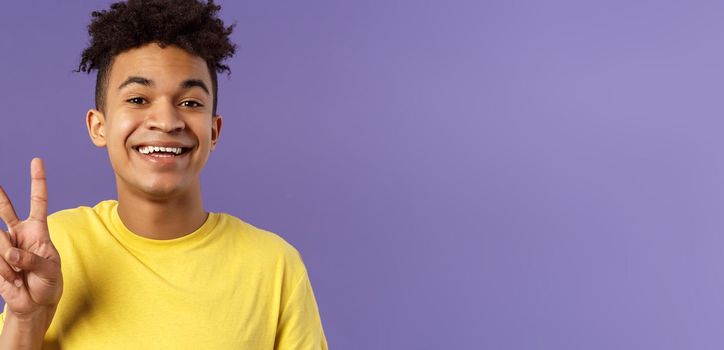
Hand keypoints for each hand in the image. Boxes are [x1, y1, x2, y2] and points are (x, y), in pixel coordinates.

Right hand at [0, 158, 61, 318]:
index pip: (38, 201)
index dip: (37, 181)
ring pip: (0, 241)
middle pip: (5, 209)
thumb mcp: (50, 271)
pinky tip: (12, 279)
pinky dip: (5, 272)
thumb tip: (11, 253)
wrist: (34, 303)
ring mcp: (4, 245)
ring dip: (11, 263)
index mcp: (38, 230)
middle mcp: (19, 233)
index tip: (36, 161)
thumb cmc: (48, 283)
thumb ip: (33, 260)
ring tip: (20, 274)